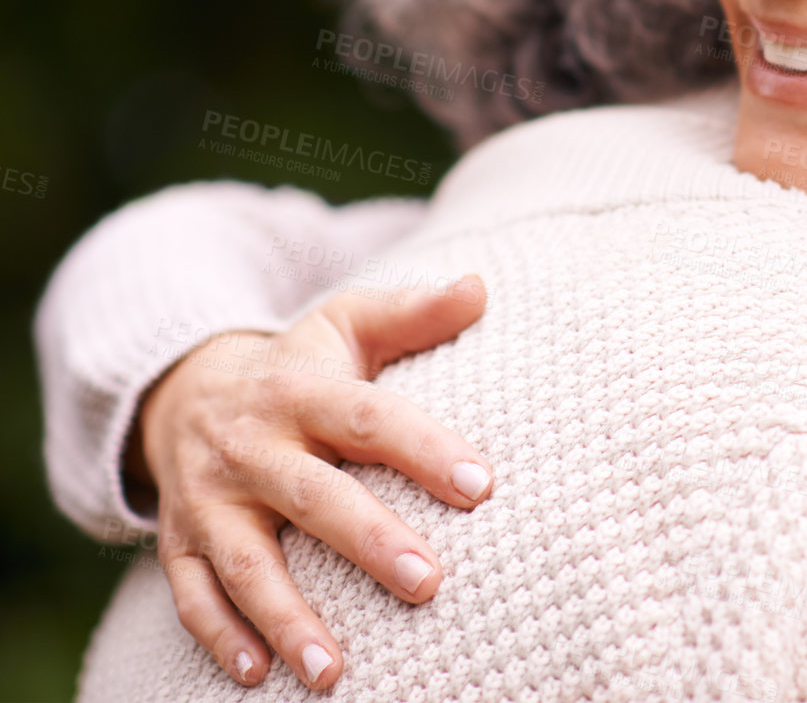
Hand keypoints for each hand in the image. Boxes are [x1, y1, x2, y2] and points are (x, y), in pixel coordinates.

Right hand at [130, 273, 493, 689]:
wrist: (187, 388)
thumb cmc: (299, 364)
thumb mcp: (347, 322)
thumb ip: (413, 311)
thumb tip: (480, 286)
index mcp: (302, 390)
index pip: (369, 418)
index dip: (425, 448)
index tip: (481, 485)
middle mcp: (253, 445)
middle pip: (313, 496)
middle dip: (369, 541)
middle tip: (428, 582)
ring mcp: (211, 498)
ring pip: (247, 563)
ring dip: (287, 617)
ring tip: (335, 671)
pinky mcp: (181, 540)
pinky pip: (193, 595)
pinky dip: (221, 638)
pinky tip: (260, 676)